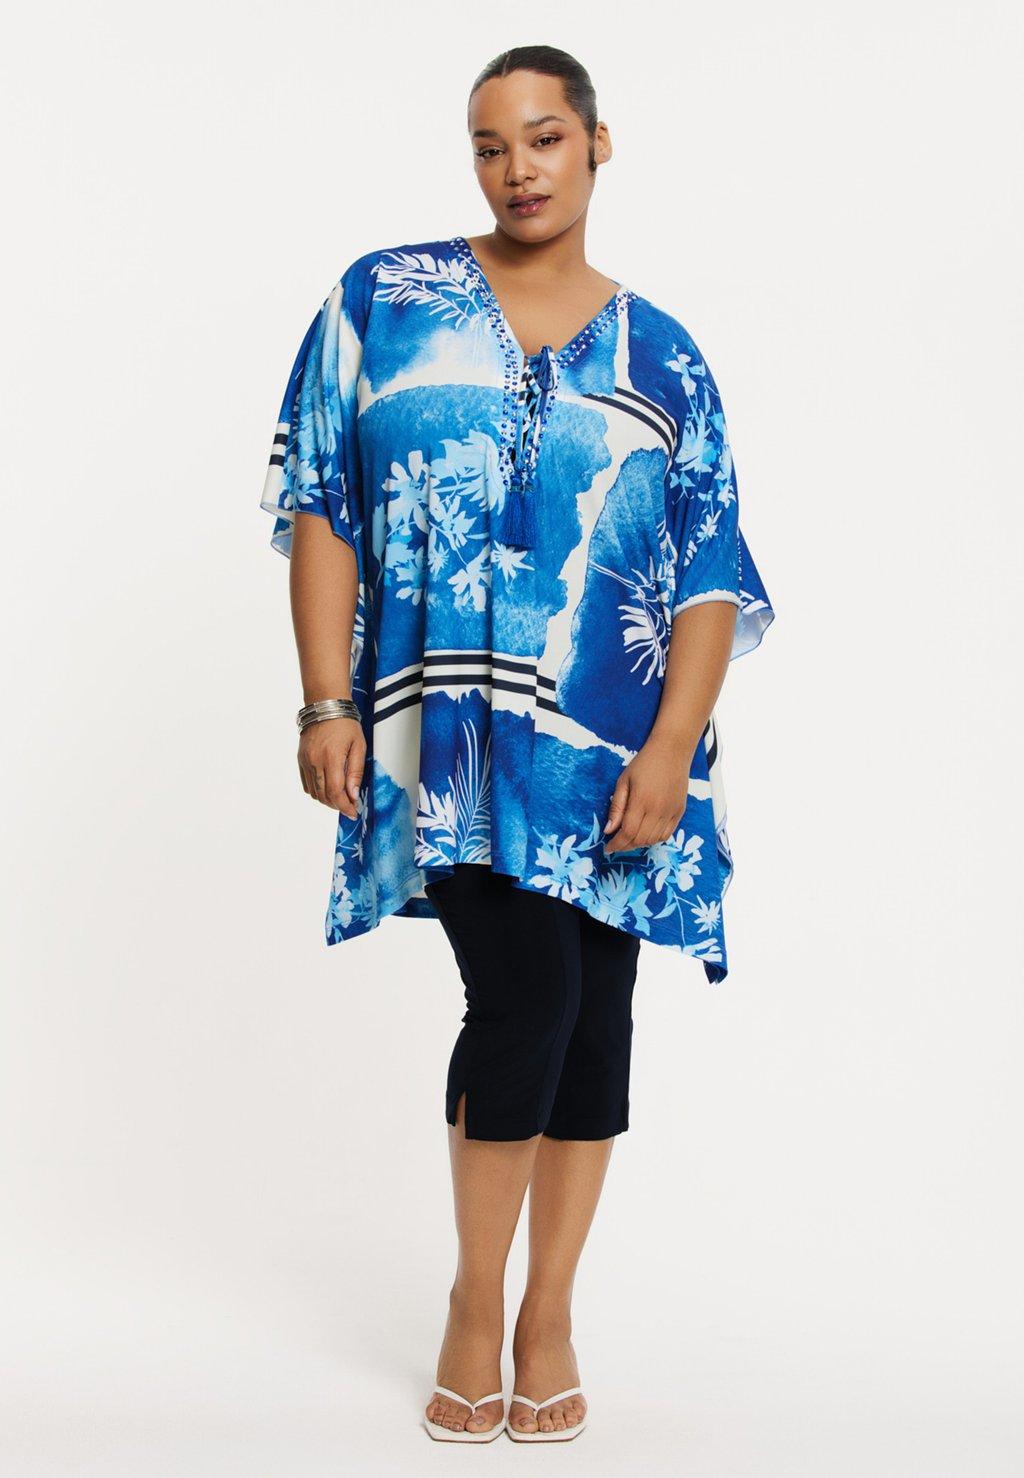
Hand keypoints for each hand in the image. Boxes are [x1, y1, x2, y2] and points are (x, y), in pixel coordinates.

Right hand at [298, 717, 364, 818]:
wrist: (325, 706)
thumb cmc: (345, 725)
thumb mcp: (358, 746)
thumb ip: (355, 772)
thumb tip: (353, 795)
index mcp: (331, 758)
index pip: (336, 792)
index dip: (345, 806)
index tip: (353, 812)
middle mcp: (315, 761)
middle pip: (324, 796)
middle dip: (338, 805)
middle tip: (350, 806)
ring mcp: (305, 761)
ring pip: (314, 792)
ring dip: (327, 800)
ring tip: (340, 797)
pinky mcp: (301, 759)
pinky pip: (306, 784)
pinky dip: (317, 791)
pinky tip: (328, 788)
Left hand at [602, 734, 691, 852]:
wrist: (672, 751)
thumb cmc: (644, 763)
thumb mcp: (623, 781)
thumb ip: (616, 807)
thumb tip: (609, 830)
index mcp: (641, 800)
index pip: (627, 832)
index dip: (616, 844)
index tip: (608, 848)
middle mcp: (658, 809)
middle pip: (640, 839)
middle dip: (625, 846)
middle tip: (616, 845)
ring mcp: (671, 812)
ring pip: (654, 840)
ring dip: (639, 844)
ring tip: (629, 840)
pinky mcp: (680, 812)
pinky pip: (667, 835)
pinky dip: (655, 839)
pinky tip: (645, 835)